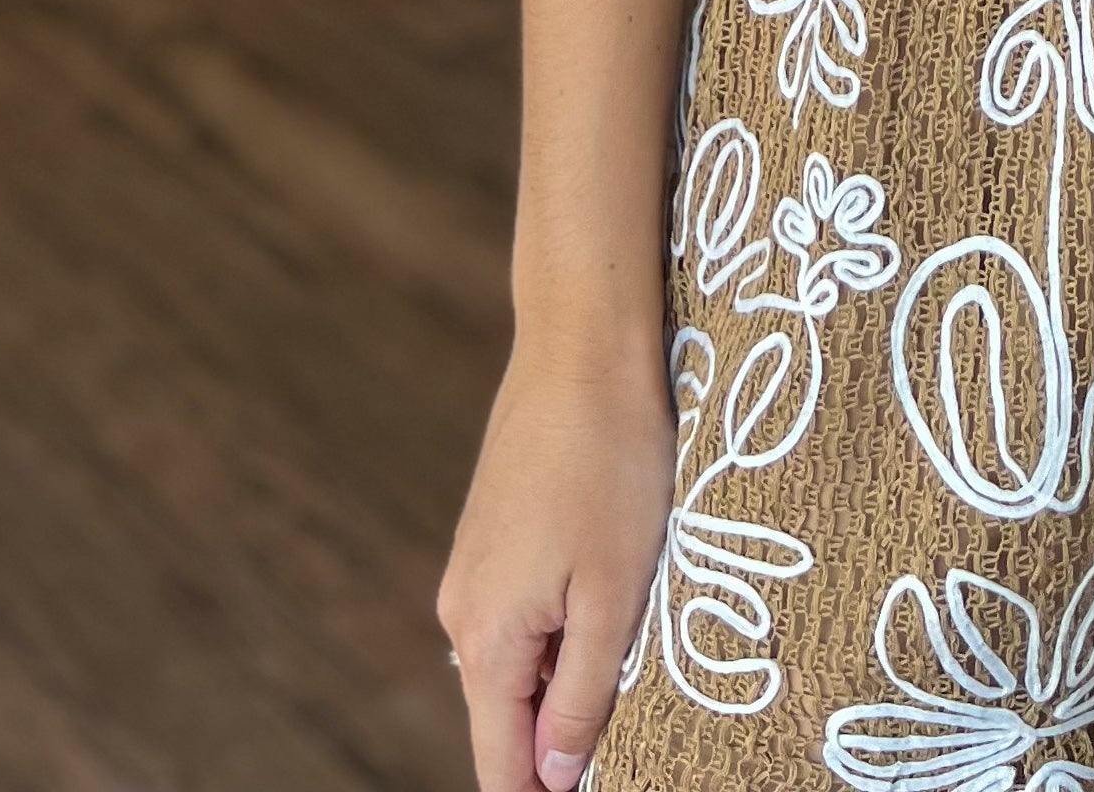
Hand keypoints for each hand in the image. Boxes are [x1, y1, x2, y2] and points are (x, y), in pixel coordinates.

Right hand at [439, 333, 674, 791]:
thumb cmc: (609, 464)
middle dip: (564, 738)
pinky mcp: (493, 534)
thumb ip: (581, 697)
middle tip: (632, 729)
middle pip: (509, 718)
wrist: (580, 345)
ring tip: (632, 657)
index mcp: (486, 639)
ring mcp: (473, 569)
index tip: (602, 785)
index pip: (501, 766)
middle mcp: (461, 612)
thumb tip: (557, 780)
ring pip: (520, 662)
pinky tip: (612, 596)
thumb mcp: (613, 593)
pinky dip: (563, 625)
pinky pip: (524, 612)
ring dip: (569, 675)